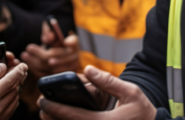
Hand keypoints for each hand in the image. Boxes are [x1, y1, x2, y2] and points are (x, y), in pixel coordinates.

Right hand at [0, 62, 27, 119]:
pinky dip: (13, 97)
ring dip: (16, 87)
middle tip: (20, 69)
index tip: (23, 65)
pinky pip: (13, 106)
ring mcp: (0, 118)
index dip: (17, 72)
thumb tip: (3, 66)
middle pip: (15, 90)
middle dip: (18, 78)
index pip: (8, 82)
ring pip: (16, 98)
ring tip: (13, 78)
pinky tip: (8, 90)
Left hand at [21, 23, 79, 76]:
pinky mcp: (62, 76)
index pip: (73, 42)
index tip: (57, 41)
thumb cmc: (56, 41)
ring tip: (25, 56)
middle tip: (28, 48)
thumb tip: (47, 37)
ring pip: (51, 67)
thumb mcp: (53, 34)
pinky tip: (29, 65)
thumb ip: (50, 33)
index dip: (69, 42)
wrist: (61, 53)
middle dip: (40, 53)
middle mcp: (74, 56)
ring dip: (36, 63)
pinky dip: (37, 71)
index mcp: (73, 43)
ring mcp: (69, 68)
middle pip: (57, 56)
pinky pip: (49, 75)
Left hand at [38, 65, 155, 119]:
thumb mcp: (130, 92)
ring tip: (47, 112)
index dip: (56, 107)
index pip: (74, 116)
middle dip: (52, 117)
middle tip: (42, 105)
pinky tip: (63, 118)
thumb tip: (87, 69)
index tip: (43, 99)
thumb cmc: (142, 112)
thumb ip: (108, 81)